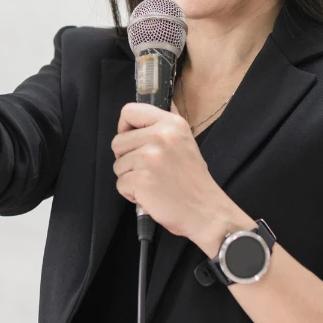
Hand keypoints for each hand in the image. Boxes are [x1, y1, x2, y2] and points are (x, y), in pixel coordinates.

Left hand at [111, 100, 233, 246]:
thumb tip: (142, 112)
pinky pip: (121, 184)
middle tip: (149, 168)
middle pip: (118, 141)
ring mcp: (149, 159)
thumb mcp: (185, 141)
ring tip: (153, 182)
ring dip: (130, 177)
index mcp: (171, 124)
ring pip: (118, 164)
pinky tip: (150, 194)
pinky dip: (132, 193)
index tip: (133, 140)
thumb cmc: (193, 180)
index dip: (125, 127)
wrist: (205, 210)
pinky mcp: (140, 180)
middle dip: (127, 158)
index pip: (129, 111)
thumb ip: (163, 127)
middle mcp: (160, 137)